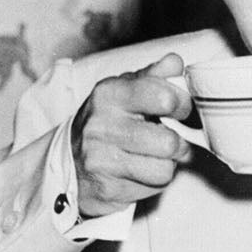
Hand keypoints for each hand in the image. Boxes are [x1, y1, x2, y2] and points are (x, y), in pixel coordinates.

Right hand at [72, 53, 192, 216]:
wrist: (68, 162)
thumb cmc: (106, 123)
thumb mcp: (124, 91)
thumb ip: (153, 76)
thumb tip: (175, 62)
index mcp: (109, 94)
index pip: (164, 97)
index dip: (183, 105)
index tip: (178, 109)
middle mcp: (101, 126)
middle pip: (169, 141)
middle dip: (178, 143)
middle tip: (168, 139)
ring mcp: (101, 160)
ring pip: (165, 168)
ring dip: (167, 164)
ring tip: (153, 156)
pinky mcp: (107, 188)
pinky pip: (153, 187)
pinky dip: (154, 181)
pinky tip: (140, 171)